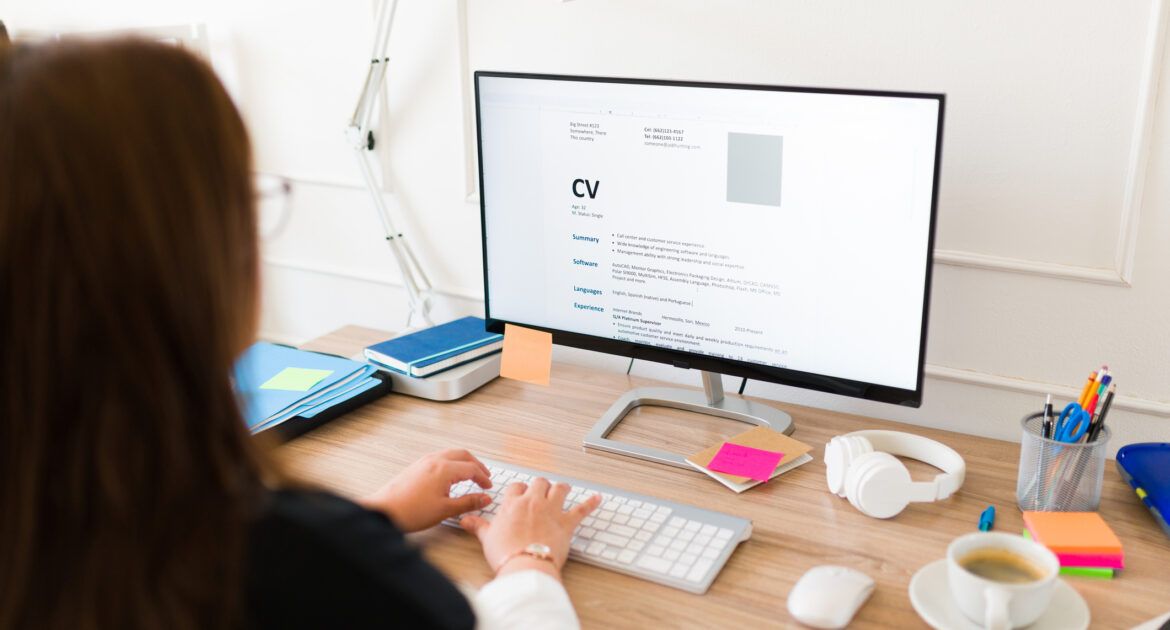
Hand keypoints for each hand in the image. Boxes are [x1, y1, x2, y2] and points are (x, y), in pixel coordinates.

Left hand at [360, 449, 492, 532]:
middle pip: (463, 455)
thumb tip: (485, 498)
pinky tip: (450, 475)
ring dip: (463, 462)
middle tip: (484, 476)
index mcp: (444, 469)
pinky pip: (439, 457)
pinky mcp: (416, 466)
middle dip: (476, 465)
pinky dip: (451, 462)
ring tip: (470, 474)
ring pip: (450, 454)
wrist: (383, 511)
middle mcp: (434, 460)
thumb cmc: (411, 511)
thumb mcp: (445, 510)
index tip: (488, 487)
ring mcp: (423, 461)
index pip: (471, 469)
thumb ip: (468, 502)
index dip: (483, 478)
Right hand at [460, 478, 600, 580]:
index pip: (515, 487)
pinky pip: (582, 509)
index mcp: (513, 504)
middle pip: (539, 482)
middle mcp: (533, 502)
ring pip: (559, 489)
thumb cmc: (506, 553)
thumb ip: (477, 526)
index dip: (518, 490)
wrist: (525, 565)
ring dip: (561, 488)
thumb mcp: (487, 538)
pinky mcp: (566, 522)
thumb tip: (465, 519)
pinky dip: (591, 503)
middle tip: (540, 492)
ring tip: (563, 489)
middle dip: (540, 486)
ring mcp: (551, 510)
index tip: (519, 495)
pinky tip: (598, 498)